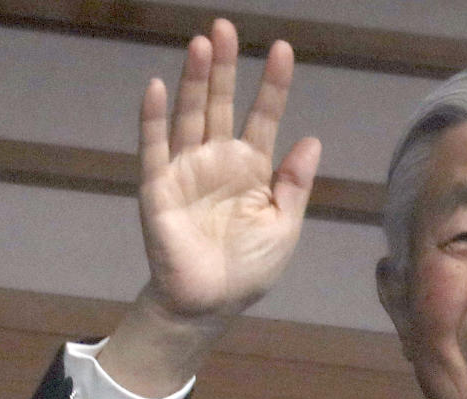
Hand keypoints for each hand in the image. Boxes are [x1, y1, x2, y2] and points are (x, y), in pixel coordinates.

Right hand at [96, 20, 319, 396]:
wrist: (210, 303)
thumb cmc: (249, 268)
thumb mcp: (284, 227)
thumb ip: (295, 185)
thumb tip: (312, 139)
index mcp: (253, 169)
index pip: (264, 117)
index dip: (273, 86)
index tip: (285, 50)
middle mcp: (219, 161)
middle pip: (222, 105)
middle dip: (226, 68)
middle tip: (228, 28)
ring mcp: (187, 170)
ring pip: (191, 117)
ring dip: (194, 82)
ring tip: (202, 44)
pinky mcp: (159, 187)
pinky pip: (155, 148)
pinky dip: (154, 119)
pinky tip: (159, 88)